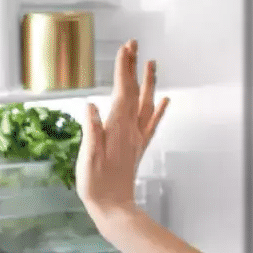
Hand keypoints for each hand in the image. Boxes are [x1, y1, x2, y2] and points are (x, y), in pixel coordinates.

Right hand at [78, 40, 168, 216]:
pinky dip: (160, 109)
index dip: (124, 69)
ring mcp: (137, 137)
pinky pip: (152, 123)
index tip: (125, 49)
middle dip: (133, 66)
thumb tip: (91, 106)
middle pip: (135, 91)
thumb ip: (91, 131)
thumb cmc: (96, 184)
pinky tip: (165, 100)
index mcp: (117, 128)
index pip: (122, 91)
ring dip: (149, 81)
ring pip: (147, 102)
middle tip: (134, 44)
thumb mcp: (87, 157)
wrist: (114, 207)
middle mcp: (131, 128)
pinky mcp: (139, 146)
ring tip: (151, 63)